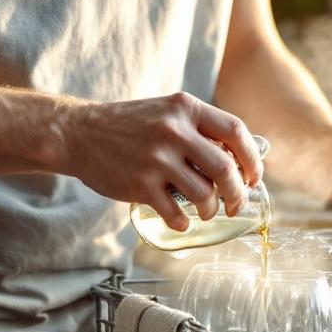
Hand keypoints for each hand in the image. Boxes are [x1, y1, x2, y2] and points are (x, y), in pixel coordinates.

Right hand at [64, 92, 262, 230]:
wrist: (78, 133)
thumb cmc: (129, 126)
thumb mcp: (167, 112)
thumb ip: (198, 129)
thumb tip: (238, 159)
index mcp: (185, 108)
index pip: (236, 132)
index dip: (252, 159)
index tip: (253, 177)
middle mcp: (174, 131)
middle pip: (226, 169)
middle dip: (238, 194)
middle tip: (236, 204)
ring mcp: (157, 159)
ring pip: (205, 194)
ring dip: (211, 210)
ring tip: (206, 212)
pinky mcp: (140, 184)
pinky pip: (176, 213)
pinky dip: (183, 222)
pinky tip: (179, 220)